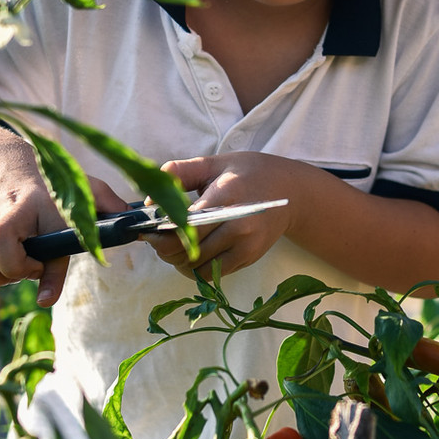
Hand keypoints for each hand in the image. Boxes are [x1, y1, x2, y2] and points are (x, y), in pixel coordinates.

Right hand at [0, 139, 128, 306]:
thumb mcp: (81, 188)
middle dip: (10, 274)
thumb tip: (134, 228)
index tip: (45, 295)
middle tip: (31, 268)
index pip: (21, 239)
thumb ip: (106, 205)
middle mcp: (0, 212)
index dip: (34, 271)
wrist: (3, 163)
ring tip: (11, 269)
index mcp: (34, 203)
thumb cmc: (50, 184)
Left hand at [146, 152, 302, 277]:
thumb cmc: (248, 174)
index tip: (148, 229)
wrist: (290, 193)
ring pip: (195, 267)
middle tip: (157, 237)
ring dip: (178, 260)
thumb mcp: (214, 163)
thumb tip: (150, 200)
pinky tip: (193, 253)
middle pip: (186, 251)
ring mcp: (245, 245)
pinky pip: (211, 275)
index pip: (184, 227)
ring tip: (175, 244)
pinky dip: (195, 268)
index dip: (160, 233)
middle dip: (164, 248)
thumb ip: (179, 173)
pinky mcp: (248, 258)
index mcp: (226, 196)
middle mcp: (238, 224)